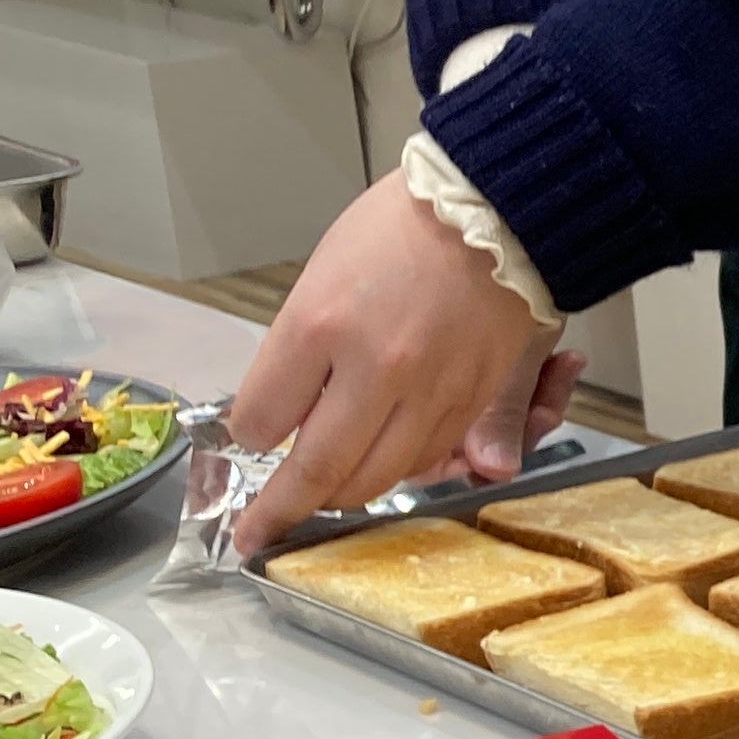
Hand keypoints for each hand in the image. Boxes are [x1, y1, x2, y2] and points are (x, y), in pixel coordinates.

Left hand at [231, 177, 567, 547]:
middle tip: (257, 528)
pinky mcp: (473, 399)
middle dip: (279, 507)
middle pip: (315, 468)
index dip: (244, 439)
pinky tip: (379, 464)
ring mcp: (429, 389)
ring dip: (339, 497)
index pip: (260, 418)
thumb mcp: (324, 276)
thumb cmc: (402, 229)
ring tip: (319, 499)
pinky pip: (427, 458)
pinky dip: (397, 471)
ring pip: (375, 478)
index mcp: (320, 324)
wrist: (497, 210)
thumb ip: (300, 350)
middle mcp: (374, 367)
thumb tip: (282, 411)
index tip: (241, 444)